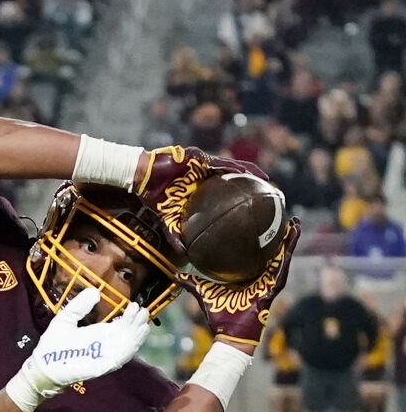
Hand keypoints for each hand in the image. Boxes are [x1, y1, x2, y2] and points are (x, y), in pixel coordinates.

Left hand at [6, 288, 150, 411]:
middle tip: (142, 310)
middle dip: (137, 323)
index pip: (120, 325)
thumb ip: (79, 306)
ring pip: (127, 346)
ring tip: (143, 322)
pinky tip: (133, 340)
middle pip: (127, 334)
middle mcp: (104, 345)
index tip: (134, 304)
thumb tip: (95, 291)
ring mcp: (104, 356)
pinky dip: (128, 350)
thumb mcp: (66, 319)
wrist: (43, 366)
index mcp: (98, 334)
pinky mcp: (101, 366)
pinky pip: (119, 359)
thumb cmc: (53, 344)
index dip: (129, 316)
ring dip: (136, 336)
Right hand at [135, 146, 267, 252]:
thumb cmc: (153, 196)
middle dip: (251, 187)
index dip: (239, 201)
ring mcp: (204, 166)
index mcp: (199, 191)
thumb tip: (183, 253)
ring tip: (267, 182)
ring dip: (251, 174)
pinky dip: (238, 168)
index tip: (254, 211)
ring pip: (233, 169)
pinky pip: (222, 163)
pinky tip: (251, 173)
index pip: (225, 195)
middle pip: (234, 181)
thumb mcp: (166, 218)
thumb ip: (175, 233)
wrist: (141, 178)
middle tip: (269, 197)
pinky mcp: (200, 158)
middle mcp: (205, 177)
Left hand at [177, 217, 300, 348]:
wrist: (229, 331)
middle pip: (272, 252)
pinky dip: (289, 249)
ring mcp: (270, 280)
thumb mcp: (202, 291)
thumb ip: (190, 281)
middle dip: (277, 235)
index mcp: (248, 277)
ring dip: (290, 239)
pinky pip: (284, 264)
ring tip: (294, 222)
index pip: (255, 255)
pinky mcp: (275, 284)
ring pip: (283, 255)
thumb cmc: (219, 314)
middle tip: (281, 216)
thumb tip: (175, 273)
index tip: (259, 223)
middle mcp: (261, 277)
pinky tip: (292, 236)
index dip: (258, 241)